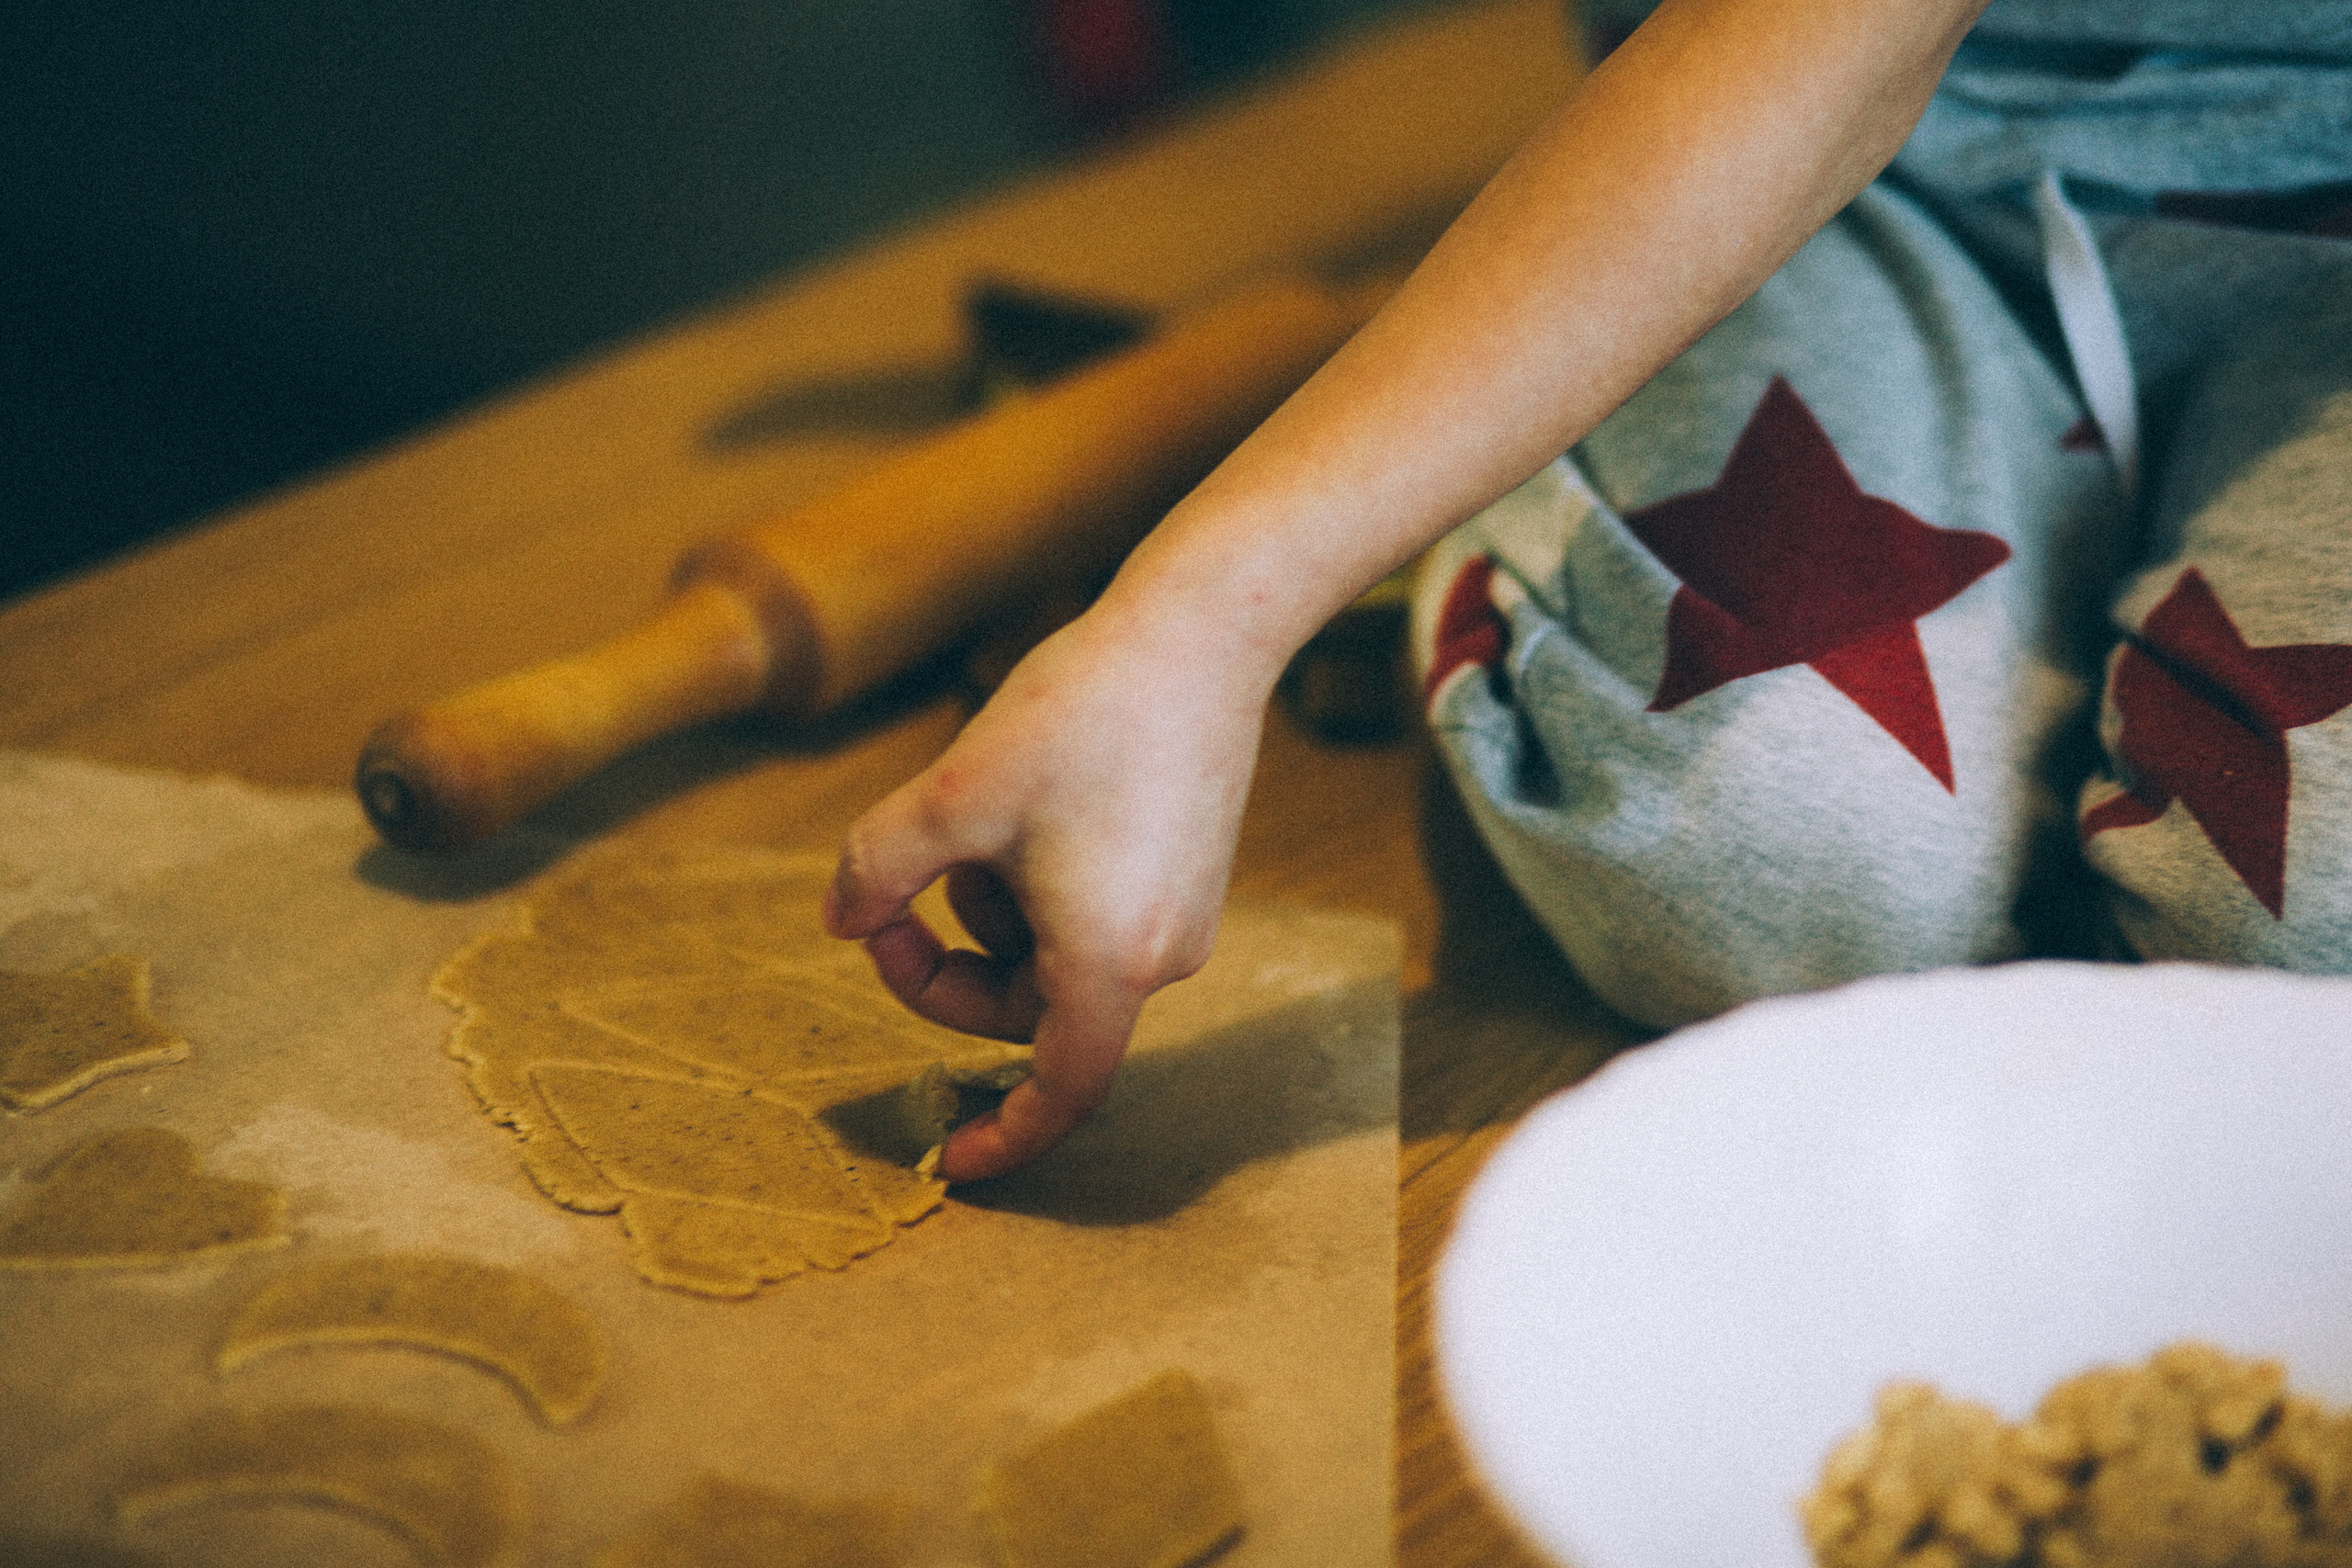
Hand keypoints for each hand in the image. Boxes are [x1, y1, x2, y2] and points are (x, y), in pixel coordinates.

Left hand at [823, 595, 1272, 1180]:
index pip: (1057, 1092)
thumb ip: (878, 871)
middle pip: (1032, 1014)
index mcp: (1108, 963)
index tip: (947, 1160)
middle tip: (888, 900)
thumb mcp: (950, 795)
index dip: (1003, 1137)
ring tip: (970, 817)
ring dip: (988, 914)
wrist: (1200, 633)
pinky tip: (1020, 801)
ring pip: (1053, 960)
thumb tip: (840, 921)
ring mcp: (1180, 916)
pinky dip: (1033, 887)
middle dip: (948, 968)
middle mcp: (1160, 956)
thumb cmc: (1082, 714)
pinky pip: (1089, 918)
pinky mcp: (1186, 872)